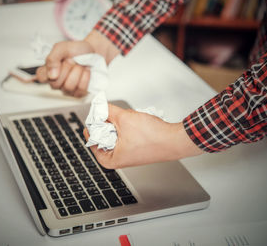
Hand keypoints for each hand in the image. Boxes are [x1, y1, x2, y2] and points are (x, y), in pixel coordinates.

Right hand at [36, 40, 93, 96]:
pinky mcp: (78, 93)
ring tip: (80, 65)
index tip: (60, 63)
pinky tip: (85, 72)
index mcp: (48, 71)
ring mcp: (67, 89)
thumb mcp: (62, 47)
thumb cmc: (76, 50)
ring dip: (78, 72)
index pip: (41, 78)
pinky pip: (80, 89)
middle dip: (67, 68)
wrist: (93, 52)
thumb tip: (51, 75)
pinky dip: (85, 78)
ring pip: (69, 87)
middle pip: (56, 84)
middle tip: (72, 60)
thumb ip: (52, 58)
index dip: (49, 72)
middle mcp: (56, 82)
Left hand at [83, 104, 203, 168]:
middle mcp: (119, 160)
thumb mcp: (124, 119)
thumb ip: (107, 111)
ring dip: (118, 125)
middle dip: (106, 125)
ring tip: (124, 118)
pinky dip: (126, 128)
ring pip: (115, 136)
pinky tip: (133, 121)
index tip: (92, 117)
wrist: (174, 140)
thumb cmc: (153, 137)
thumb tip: (98, 106)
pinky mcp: (138, 149)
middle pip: (103, 139)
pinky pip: (126, 137)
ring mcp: (129, 155)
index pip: (92, 142)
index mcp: (111, 160)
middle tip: (107, 114)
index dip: (92, 128)